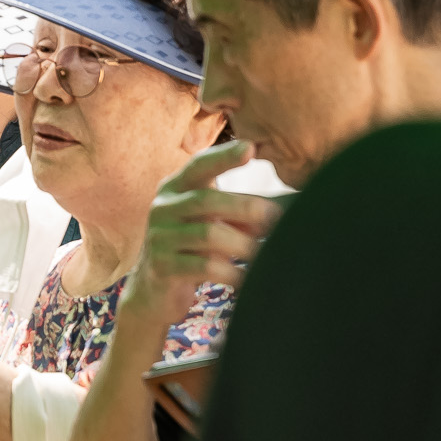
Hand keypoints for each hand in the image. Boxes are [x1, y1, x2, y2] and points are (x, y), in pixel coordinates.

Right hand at [124, 140, 282, 324]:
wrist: (153, 292)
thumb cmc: (192, 249)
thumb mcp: (211, 223)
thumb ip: (239, 212)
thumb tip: (286, 208)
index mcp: (174, 188)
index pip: (199, 166)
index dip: (224, 157)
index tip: (251, 148)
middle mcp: (162, 208)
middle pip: (206, 200)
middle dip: (245, 208)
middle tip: (275, 220)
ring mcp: (158, 237)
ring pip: (208, 234)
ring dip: (243, 244)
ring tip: (264, 255)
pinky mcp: (161, 267)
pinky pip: (204, 267)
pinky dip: (232, 274)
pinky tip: (248, 280)